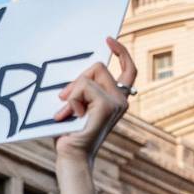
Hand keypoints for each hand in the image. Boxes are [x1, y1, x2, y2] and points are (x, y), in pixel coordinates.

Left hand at [52, 37, 136, 166]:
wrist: (71, 154)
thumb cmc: (71, 132)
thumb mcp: (77, 104)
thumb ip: (83, 88)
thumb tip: (79, 74)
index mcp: (117, 99)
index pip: (129, 69)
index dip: (122, 52)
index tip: (109, 39)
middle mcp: (122, 100)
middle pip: (99, 66)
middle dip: (78, 79)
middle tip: (64, 98)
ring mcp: (117, 103)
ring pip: (89, 75)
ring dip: (72, 92)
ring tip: (67, 113)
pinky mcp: (107, 106)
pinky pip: (84, 86)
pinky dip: (71, 99)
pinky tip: (70, 116)